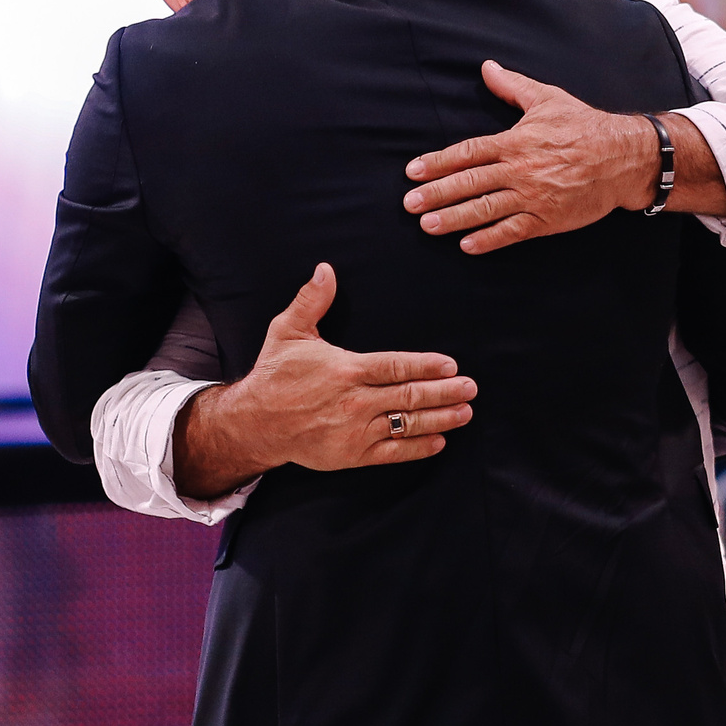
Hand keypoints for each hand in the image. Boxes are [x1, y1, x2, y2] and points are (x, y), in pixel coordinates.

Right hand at [172, 265, 474, 498]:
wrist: (255, 422)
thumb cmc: (275, 374)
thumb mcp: (288, 332)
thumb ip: (312, 301)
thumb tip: (325, 269)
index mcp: (345, 370)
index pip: (396, 367)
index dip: (426, 366)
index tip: (451, 365)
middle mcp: (354, 401)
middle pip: (409, 396)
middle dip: (445, 392)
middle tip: (470, 388)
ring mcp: (355, 431)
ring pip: (407, 425)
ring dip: (441, 419)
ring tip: (465, 412)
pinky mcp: (353, 455)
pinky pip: (393, 453)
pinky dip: (418, 448)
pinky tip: (439, 441)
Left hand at [403, 62, 724, 253]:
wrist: (623, 158)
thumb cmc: (584, 126)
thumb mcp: (547, 99)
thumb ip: (512, 87)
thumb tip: (487, 67)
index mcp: (516, 141)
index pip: (468, 153)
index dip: (438, 162)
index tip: (413, 171)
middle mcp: (521, 169)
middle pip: (470, 183)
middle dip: (437, 194)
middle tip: (410, 204)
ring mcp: (534, 196)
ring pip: (487, 209)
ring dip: (455, 217)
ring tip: (429, 225)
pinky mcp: (549, 218)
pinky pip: (514, 230)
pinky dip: (491, 239)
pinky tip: (468, 245)